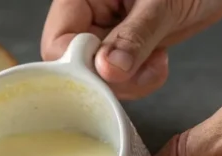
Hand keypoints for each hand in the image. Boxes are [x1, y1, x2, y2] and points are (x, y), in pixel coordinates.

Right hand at [41, 0, 221, 98]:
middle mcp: (88, 14)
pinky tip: (158, 63)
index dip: (79, 66)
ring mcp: (106, 32)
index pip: (58, 42)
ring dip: (129, 83)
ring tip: (157, 63)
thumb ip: (135, 36)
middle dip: (109, 79)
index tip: (109, 76)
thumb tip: (107, 70)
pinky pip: (119, 77)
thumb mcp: (163, 4)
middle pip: (76, 65)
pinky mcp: (124, 47)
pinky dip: (139, 81)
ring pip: (98, 76)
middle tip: (140, 73)